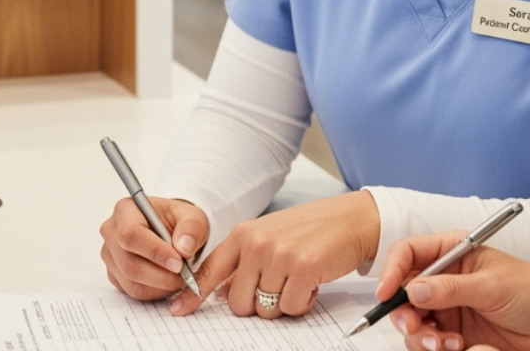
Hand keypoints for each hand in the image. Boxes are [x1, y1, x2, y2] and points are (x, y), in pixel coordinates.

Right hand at [99, 196, 209, 300]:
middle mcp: (112, 233)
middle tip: (185, 276)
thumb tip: (184, 247)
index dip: (155, 252)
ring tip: (180, 277)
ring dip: (161, 287)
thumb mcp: (194, 217)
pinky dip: (155, 292)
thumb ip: (193, 228)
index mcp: (126, 210)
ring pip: (132, 283)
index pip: (132, 235)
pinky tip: (168, 281)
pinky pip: (133, 292)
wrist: (174, 231)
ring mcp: (110, 256)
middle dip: (162, 276)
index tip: (178, 263)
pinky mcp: (115, 275)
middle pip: (130, 264)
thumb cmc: (180, 221)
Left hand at [172, 191, 379, 318]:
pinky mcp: (303, 269)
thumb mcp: (270, 237)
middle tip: (279, 286)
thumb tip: (222, 292)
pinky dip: (303, 303)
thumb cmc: (311, 230)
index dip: (193, 295)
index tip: (178, 310)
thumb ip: (243, 262)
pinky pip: (291, 308)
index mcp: (244, 234)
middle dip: (257, 305)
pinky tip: (312, 282)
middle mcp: (257, 243)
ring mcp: (279, 255)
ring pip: (265, 309)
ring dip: (284, 303)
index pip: (210, 270)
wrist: (352, 219)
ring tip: (298, 278)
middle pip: (238, 303)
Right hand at [377, 232, 529, 350]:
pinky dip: (436, 348)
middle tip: (417, 327)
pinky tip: (458, 347)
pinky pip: (429, 343)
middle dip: (404, 313)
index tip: (386, 294)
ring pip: (413, 323)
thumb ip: (452, 288)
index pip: (408, 254)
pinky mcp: (452, 334)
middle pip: (402, 293)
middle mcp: (443, 280)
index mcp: (451, 253)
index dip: (392, 271)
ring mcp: (446, 308)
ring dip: (422, 336)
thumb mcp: (493, 285)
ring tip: (446, 343)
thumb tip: (415, 289)